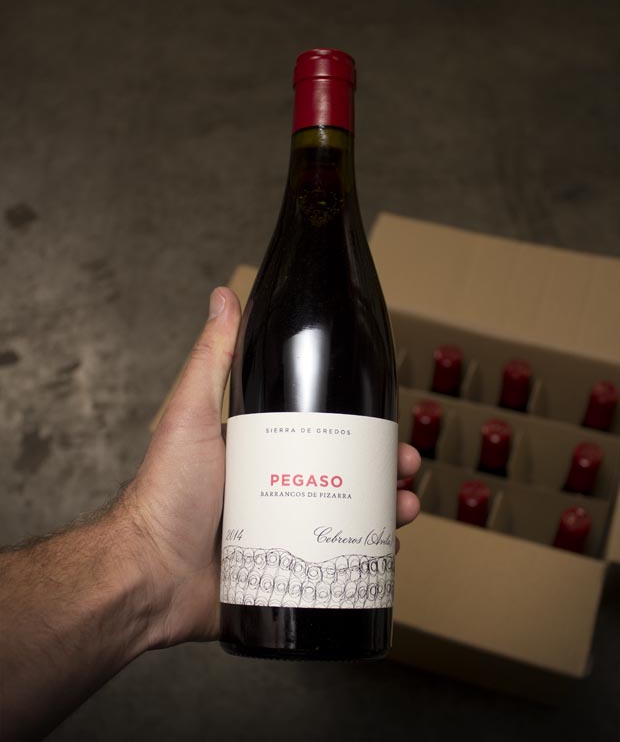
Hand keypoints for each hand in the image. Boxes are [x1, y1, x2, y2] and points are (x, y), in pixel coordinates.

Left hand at [124, 287, 420, 647]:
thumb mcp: (191, 415)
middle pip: (345, 470)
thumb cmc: (165, 493)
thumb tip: (224, 296)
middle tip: (406, 466)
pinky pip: (337, 558)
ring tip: (405, 505)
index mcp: (262, 450)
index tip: (386, 424)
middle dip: (384, 467)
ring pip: (349, 513)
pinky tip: (387, 545)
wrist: (152, 575)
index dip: (359, 426)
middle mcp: (278, 486)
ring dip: (386, 506)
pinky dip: (366, 551)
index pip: (323, 429)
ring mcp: (285, 528)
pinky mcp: (288, 566)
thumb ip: (212, 359)